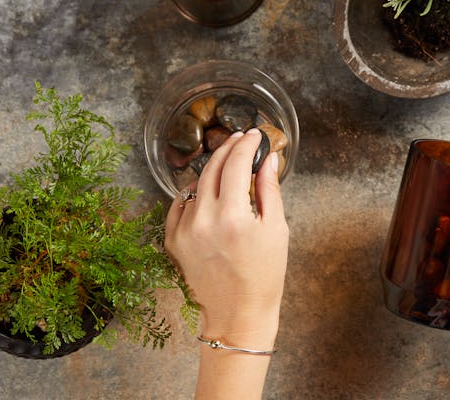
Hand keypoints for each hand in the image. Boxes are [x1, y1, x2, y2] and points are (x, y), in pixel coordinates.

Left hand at [164, 129, 288, 348]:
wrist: (238, 314)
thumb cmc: (264, 275)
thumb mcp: (276, 229)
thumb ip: (270, 189)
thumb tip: (268, 158)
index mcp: (232, 215)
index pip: (236, 163)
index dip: (246, 144)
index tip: (255, 135)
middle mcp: (203, 219)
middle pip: (213, 167)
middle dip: (229, 148)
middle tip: (242, 140)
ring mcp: (184, 230)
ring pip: (195, 184)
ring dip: (212, 169)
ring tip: (228, 165)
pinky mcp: (173, 241)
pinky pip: (179, 204)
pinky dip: (192, 192)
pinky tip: (206, 189)